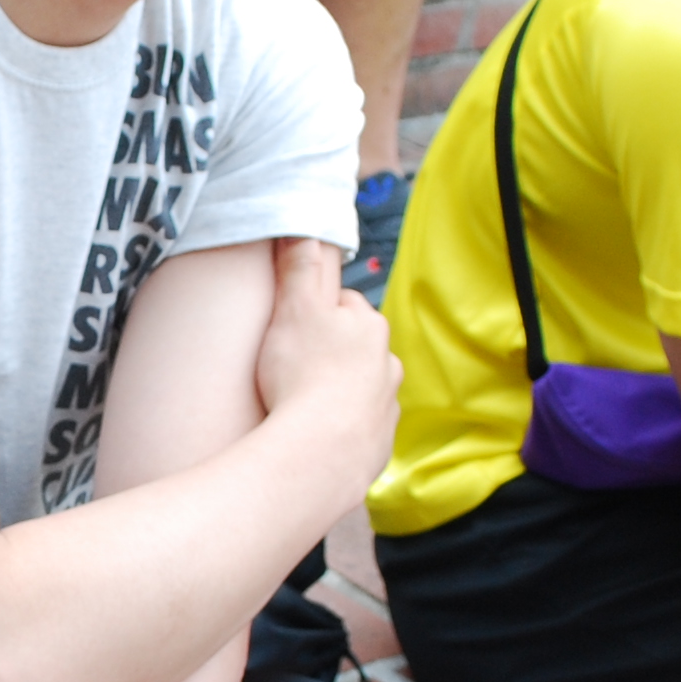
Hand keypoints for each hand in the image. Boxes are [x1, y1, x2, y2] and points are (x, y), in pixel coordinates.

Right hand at [252, 235, 400, 490]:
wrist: (320, 453)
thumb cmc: (303, 376)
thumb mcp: (295, 309)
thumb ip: (300, 268)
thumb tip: (305, 228)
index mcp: (369, 327)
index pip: (344, 306)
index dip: (316, 313)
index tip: (294, 328)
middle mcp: (387, 364)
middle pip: (356, 348)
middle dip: (331, 352)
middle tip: (293, 366)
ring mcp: (386, 406)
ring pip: (361, 387)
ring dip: (338, 391)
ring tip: (303, 404)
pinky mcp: (378, 443)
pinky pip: (359, 426)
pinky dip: (341, 427)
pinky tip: (315, 433)